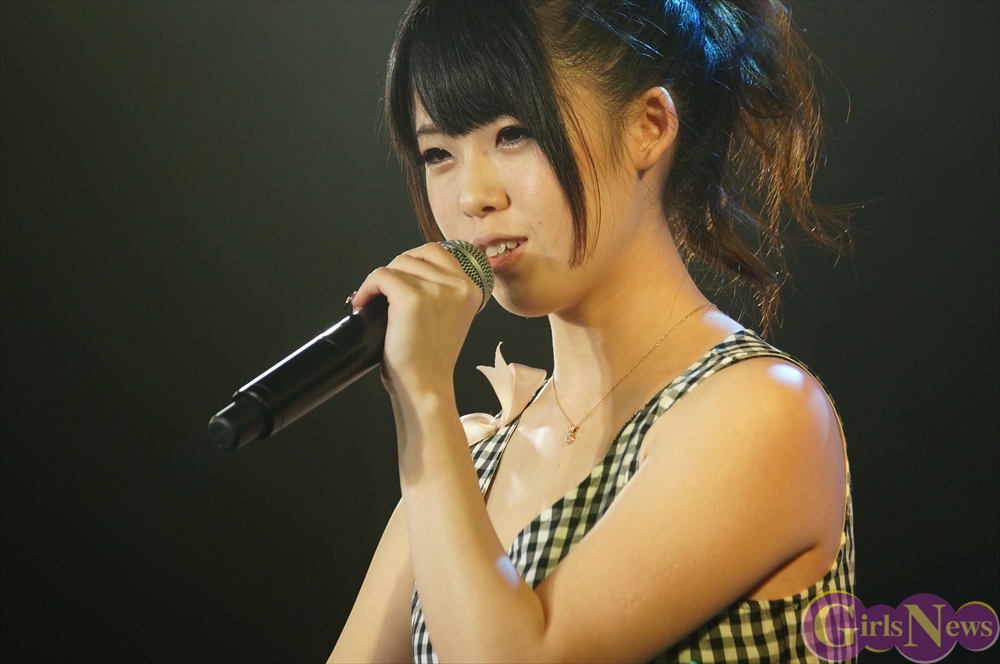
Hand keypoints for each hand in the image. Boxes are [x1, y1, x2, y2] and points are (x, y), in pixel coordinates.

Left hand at [351, 242, 481, 400]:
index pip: (438, 252)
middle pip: (416, 255)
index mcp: (471, 289)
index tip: (399, 278)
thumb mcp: (449, 317)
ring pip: (397, 265)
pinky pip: (381, 276)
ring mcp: (436, 290)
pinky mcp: (412, 298)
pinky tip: (363, 304)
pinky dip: (367, 288)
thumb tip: (408, 272)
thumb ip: (440, 292)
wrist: (426, 387)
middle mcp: (458, 286)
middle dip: (395, 271)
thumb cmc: (431, 361)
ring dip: (379, 282)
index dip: (412, 261)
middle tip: (383, 293)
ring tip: (372, 302)